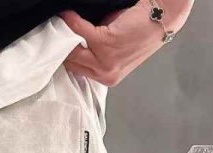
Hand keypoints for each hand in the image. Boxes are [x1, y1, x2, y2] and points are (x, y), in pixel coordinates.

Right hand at [60, 1, 191, 86]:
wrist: (160, 19)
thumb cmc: (141, 31)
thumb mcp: (116, 51)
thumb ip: (96, 53)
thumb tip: (73, 43)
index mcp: (107, 78)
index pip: (77, 72)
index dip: (65, 59)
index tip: (55, 49)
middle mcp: (105, 74)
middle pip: (70, 64)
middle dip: (60, 50)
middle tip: (52, 37)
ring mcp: (105, 61)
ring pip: (72, 51)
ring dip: (63, 37)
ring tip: (58, 26)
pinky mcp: (105, 43)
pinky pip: (79, 30)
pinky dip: (71, 20)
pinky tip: (66, 15)